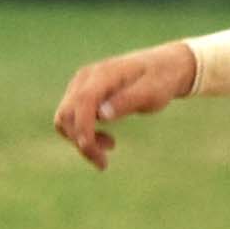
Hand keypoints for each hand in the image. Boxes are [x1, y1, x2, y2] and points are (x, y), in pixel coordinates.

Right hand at [52, 40, 199, 167]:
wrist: (165, 66)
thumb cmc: (162, 80)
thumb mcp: (154, 92)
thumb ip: (129, 101)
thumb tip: (102, 115)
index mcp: (104, 74)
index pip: (83, 101)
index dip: (83, 128)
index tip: (94, 152)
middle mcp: (86, 77)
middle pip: (67, 113)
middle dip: (80, 141)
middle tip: (103, 163)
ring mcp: (81, 84)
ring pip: (64, 117)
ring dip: (79, 139)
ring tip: (109, 148)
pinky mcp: (82, 93)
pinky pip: (71, 117)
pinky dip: (82, 133)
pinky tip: (106, 141)